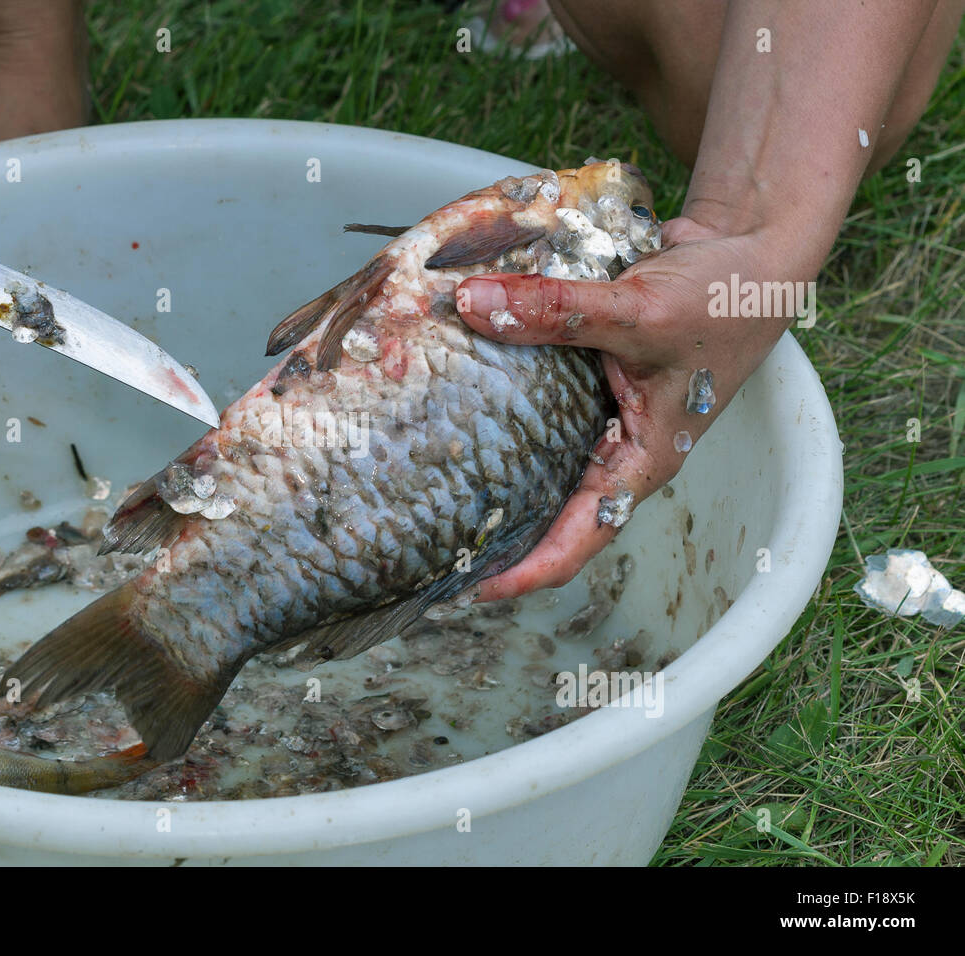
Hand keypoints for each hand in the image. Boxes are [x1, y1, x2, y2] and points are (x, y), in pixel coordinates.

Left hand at [456, 216, 798, 599]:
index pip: (576, 541)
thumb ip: (557, 311)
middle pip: (544, 501)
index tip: (462, 590)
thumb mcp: (640, 312)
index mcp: (639, 462)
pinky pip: (534, 387)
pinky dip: (498, 381)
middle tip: (423, 531)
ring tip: (417, 458)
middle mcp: (615, 444)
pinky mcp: (586, 369)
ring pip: (532, 442)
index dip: (521, 573)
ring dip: (484, 445)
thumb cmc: (724, 301)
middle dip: (489, 519)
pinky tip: (450, 373)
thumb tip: (472, 305)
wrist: (752, 251)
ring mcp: (599, 408)